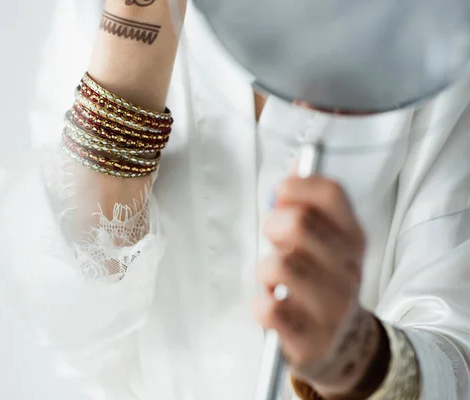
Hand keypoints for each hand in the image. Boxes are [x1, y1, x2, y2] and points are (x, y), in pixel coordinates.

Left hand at [253, 175, 380, 395]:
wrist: (345, 345)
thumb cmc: (322, 282)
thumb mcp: (327, 241)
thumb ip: (310, 203)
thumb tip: (298, 161)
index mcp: (353, 238)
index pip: (330, 192)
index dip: (295, 186)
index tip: (280, 196)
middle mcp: (348, 269)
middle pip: (296, 223)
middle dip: (272, 226)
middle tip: (274, 240)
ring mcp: (333, 306)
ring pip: (278, 266)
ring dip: (264, 271)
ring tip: (273, 281)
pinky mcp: (311, 338)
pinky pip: (268, 309)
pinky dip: (260, 305)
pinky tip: (272, 306)